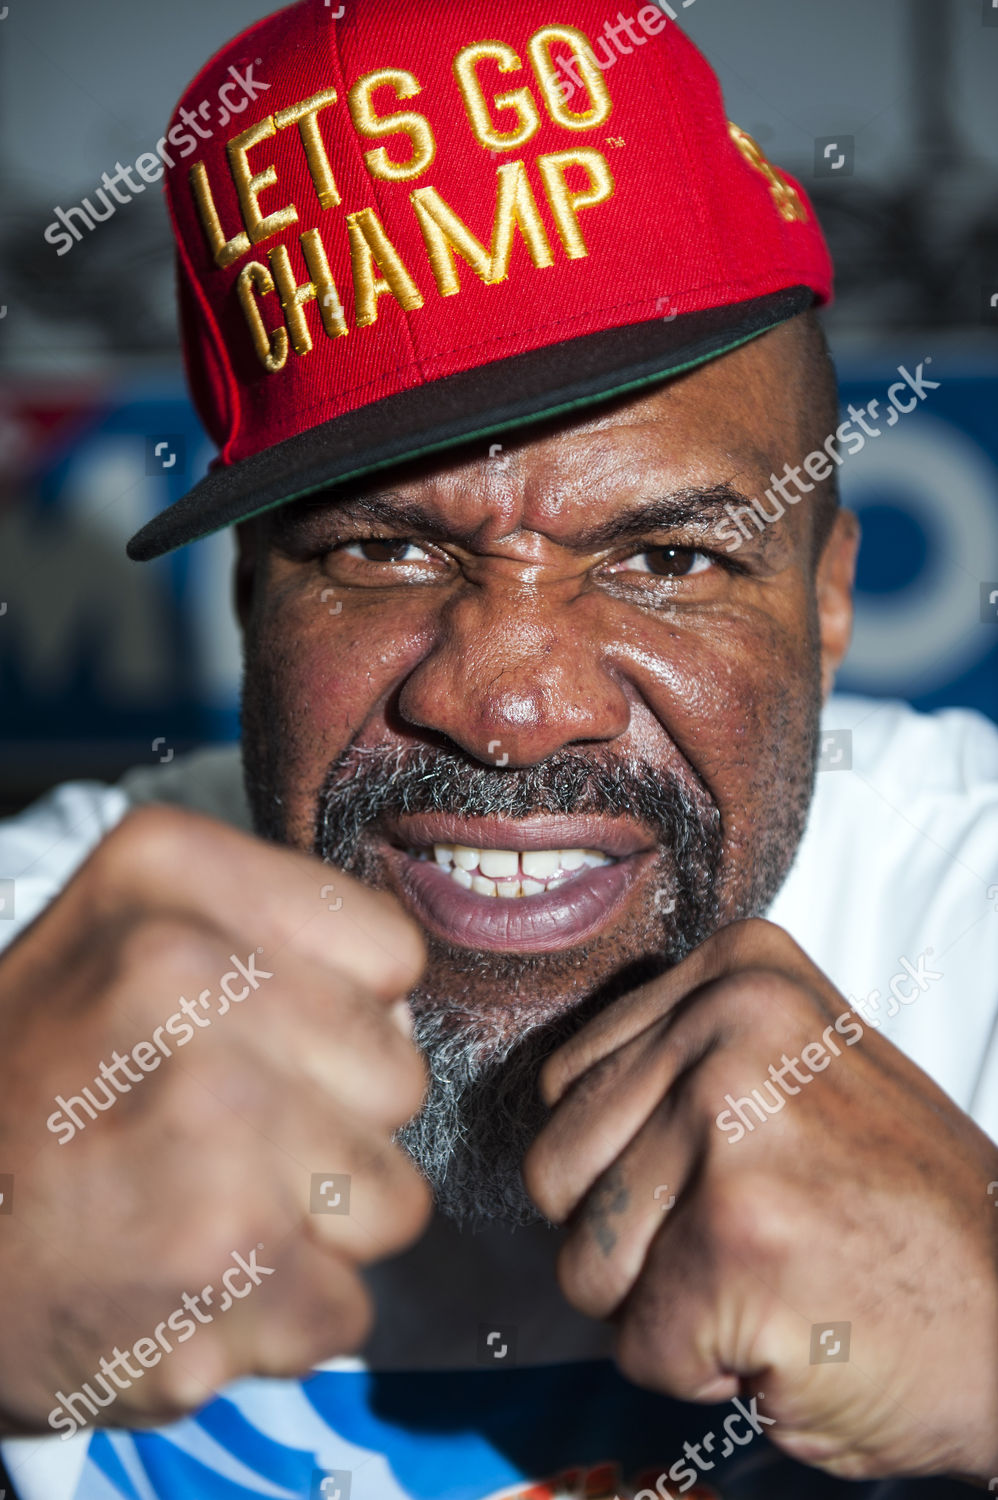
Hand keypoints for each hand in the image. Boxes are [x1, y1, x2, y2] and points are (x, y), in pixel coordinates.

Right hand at [0, 806, 429, 1435]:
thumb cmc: (30, 1083)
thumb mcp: (117, 928)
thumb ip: (265, 927)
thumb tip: (401, 1010)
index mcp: (167, 878)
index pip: (389, 950)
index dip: (341, 1007)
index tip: (261, 1037)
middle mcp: (183, 983)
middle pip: (399, 1078)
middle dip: (330, 1123)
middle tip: (216, 1139)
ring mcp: (205, 1132)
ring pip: (390, 1199)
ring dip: (313, 1228)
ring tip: (203, 1211)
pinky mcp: (213, 1270)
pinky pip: (347, 1308)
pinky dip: (276, 1319)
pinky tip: (188, 1287)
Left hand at [524, 918, 997, 1481]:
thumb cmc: (901, 1214)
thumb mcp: (797, 1073)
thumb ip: (680, 1059)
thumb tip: (558, 1095)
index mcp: (740, 970)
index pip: (566, 1087)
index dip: (633, 1167)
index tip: (734, 1175)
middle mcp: (730, 1023)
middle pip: (556, 1171)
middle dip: (631, 1242)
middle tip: (747, 1238)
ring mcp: (733, 1125)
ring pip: (583, 1263)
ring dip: (665, 1306)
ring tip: (771, 1277)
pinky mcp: (736, 1238)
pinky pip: (637, 1345)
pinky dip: (701, 1368)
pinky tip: (789, 1327)